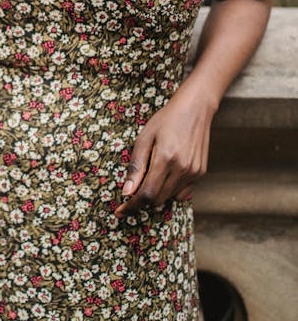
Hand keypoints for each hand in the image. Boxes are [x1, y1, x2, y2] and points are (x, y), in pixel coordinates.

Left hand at [114, 87, 214, 219]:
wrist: (195, 109)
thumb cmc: (166, 120)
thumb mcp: (144, 138)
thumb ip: (137, 166)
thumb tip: (127, 192)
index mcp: (165, 159)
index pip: (147, 194)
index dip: (132, 206)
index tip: (120, 211)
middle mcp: (182, 169)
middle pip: (158, 199)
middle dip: (141, 200)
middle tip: (131, 191)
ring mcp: (194, 172)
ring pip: (169, 197)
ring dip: (156, 194)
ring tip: (149, 176)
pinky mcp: (200, 173)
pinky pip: (182, 192)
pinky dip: (170, 190)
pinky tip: (165, 176)